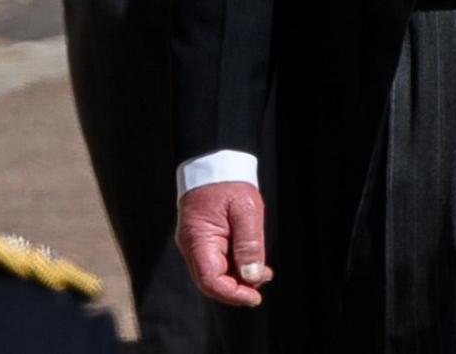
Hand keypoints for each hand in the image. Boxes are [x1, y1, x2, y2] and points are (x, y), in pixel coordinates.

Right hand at [177, 183, 270, 306]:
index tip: (255, 296)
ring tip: (263, 271)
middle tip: (264, 279)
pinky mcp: (202, 238)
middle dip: (238, 287)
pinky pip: (216, 261)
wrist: (214, 160)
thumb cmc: (229, 181)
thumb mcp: (245, 209)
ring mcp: (195, 243)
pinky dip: (234, 265)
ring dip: (238, 277)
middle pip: (212, 281)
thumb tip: (252, 277)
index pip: (211, 281)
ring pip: (215, 273)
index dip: (233, 294)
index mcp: (197, 239)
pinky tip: (251, 261)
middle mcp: (191, 246)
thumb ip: (249, 243)